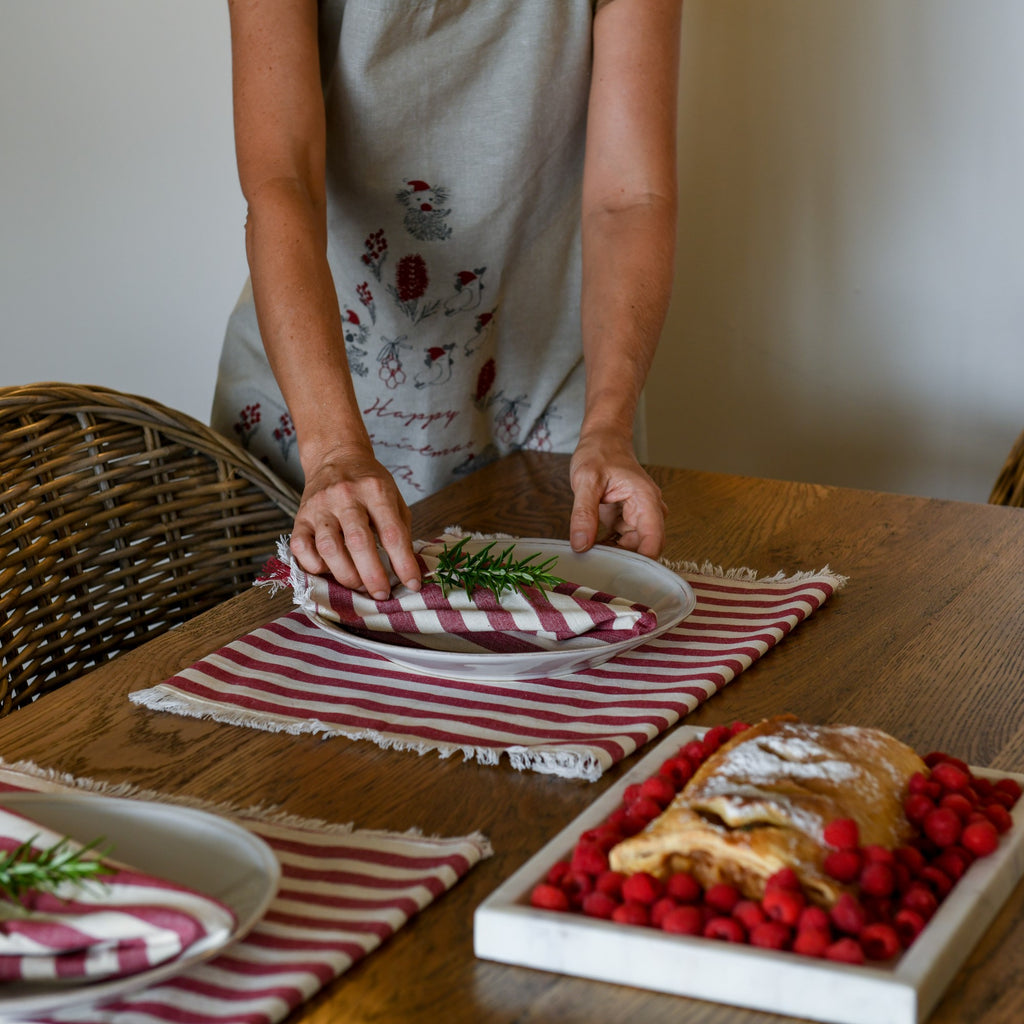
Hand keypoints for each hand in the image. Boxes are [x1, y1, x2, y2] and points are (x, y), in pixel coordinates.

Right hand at [289, 448, 421, 598]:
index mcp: (375, 490)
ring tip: (359, 585)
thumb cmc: (369, 484)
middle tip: (382, 595)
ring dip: (346, 575)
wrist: (335, 457)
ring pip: (329, 548)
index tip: (412, 584)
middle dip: (373, 575)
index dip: (403, 563)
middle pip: (358, 542)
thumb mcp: (393, 498)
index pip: (392, 532)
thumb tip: (408, 570)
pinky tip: (329, 571)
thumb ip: (401, 530)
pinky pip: (301, 548)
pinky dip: (314, 566)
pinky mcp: (300, 517)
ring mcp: (319, 507)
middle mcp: (345, 496)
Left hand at [568, 432, 666, 558]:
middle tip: (595, 564)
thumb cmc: (599, 453)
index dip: (640, 561)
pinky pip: (622, 541)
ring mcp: (639, 516)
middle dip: (623, 559)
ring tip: (590, 554)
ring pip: (632, 548)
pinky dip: (609, 546)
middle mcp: (648, 510)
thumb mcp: (586, 480)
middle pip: (644, 548)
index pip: (654, 541)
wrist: (603, 439)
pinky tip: (592, 546)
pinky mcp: (627, 519)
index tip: (618, 571)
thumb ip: (584, 514)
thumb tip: (581, 545)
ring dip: (614, 553)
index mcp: (646, 500)